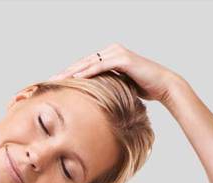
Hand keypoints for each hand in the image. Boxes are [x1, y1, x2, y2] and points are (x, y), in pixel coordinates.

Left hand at [47, 43, 183, 103]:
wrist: (163, 86)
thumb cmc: (142, 89)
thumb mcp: (118, 87)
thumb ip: (104, 86)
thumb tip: (90, 100)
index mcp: (109, 56)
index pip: (84, 65)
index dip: (68, 74)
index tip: (54, 83)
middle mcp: (112, 51)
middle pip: (83, 62)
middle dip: (65, 72)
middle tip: (48, 81)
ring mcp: (117, 53)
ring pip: (89, 62)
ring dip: (72, 71)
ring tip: (57, 79)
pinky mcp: (123, 59)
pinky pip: (101, 66)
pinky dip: (87, 72)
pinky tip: (75, 78)